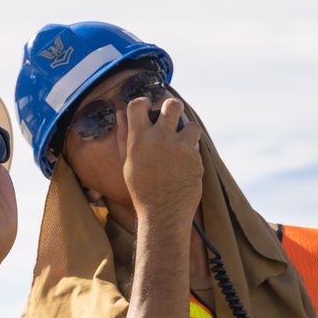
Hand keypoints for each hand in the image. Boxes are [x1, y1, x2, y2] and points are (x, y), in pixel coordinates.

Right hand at [117, 96, 201, 224]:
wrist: (162, 214)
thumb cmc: (142, 189)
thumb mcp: (126, 163)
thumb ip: (124, 136)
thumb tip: (120, 113)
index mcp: (138, 139)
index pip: (138, 104)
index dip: (144, 102)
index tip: (149, 109)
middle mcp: (158, 139)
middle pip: (172, 104)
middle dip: (173, 108)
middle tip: (172, 118)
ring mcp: (178, 148)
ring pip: (191, 123)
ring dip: (187, 131)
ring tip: (181, 144)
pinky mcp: (194, 158)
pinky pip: (196, 145)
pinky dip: (191, 152)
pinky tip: (184, 165)